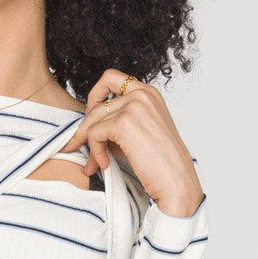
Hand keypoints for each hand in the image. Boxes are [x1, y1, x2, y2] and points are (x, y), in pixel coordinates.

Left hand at [59, 68, 203, 216]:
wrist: (176, 181)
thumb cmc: (160, 162)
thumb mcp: (139, 131)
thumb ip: (117, 120)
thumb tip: (84, 126)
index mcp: (149, 92)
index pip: (110, 78)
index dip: (94, 95)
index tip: (90, 116)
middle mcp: (142, 94)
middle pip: (97, 104)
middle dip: (86, 130)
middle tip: (81, 149)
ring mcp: (134, 106)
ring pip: (92, 120)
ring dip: (89, 144)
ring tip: (94, 163)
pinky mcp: (124, 122)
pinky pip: (94, 134)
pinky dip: (95, 151)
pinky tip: (105, 164)